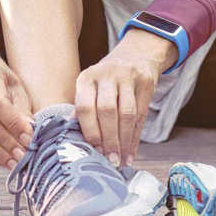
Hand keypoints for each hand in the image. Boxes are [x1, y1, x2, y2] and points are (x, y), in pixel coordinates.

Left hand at [75, 29, 176, 167]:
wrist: (135, 55)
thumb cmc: (107, 80)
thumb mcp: (91, 87)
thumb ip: (82, 108)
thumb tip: (70, 135)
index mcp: (87, 78)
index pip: (85, 106)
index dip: (90, 131)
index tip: (93, 151)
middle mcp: (106, 74)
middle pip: (107, 111)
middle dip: (109, 140)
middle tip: (109, 161)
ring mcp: (128, 76)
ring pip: (127, 114)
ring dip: (124, 141)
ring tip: (120, 160)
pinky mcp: (145, 81)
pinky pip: (141, 114)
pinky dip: (135, 138)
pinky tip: (131, 153)